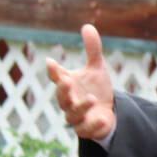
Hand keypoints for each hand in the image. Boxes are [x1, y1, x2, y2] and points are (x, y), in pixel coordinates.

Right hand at [45, 24, 114, 140]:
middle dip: (63, 89)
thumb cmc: (96, 89)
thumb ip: (92, 49)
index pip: (56, 76)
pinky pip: (86, 129)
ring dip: (82, 106)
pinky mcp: (85, 129)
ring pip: (73, 113)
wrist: (106, 112)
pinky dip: (93, 124)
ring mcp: (75, 116)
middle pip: (61, 96)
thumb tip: (87, 26)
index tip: (51, 62)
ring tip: (93, 98)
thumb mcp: (96, 68)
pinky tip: (103, 117)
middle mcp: (68, 101)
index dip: (53, 70)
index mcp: (67, 84)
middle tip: (66, 80)